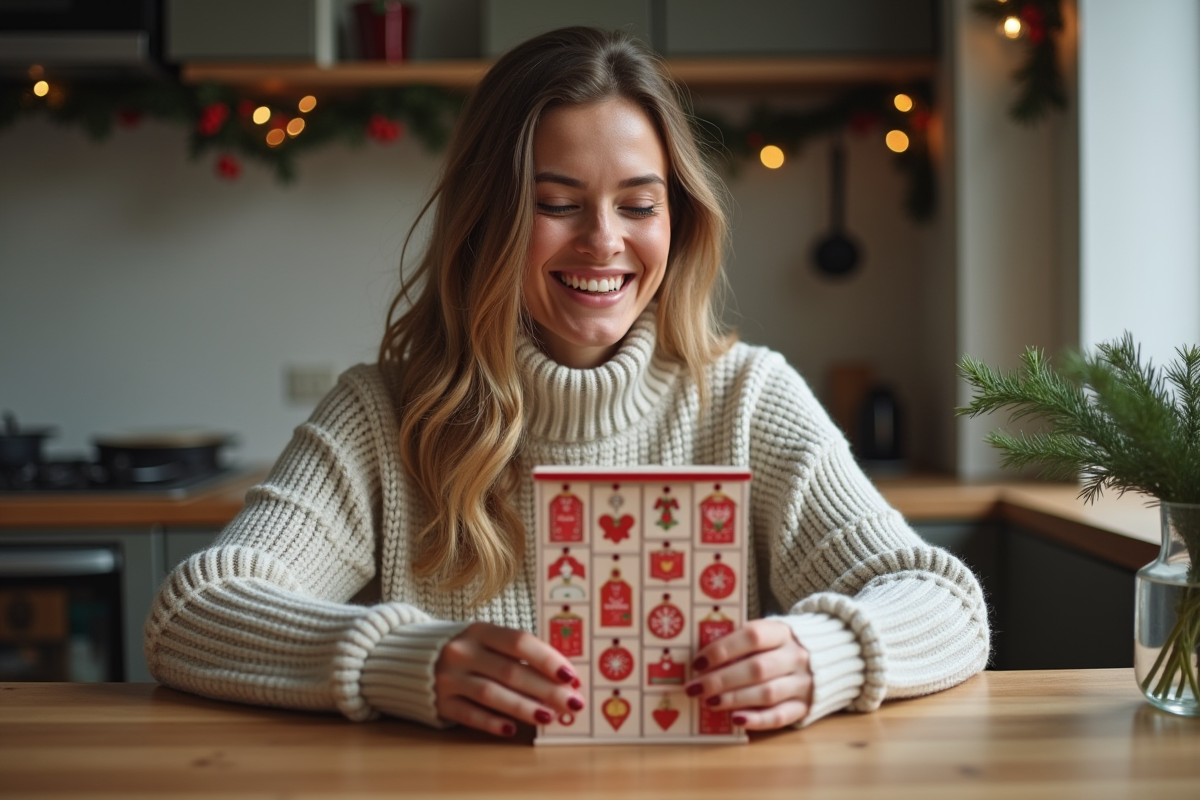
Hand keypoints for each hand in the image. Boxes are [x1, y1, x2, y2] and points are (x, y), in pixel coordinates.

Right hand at [434, 622, 585, 737]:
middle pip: (511, 671)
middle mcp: (463, 652)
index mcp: (480, 631)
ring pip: (492, 694)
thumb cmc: (467, 651)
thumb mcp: (487, 641)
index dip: (548, 659)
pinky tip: (513, 730)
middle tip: (571, 702)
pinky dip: (492, 723)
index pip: (520, 642)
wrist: (411, 660)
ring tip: (550, 717)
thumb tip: (561, 677)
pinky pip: (470, 715)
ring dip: (524, 707)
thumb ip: (518, 654)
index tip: (571, 676)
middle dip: (546, 689)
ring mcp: (449, 679)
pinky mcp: (441, 703)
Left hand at [685, 619, 812, 729]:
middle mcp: (796, 656)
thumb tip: (702, 660)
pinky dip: (757, 719)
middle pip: (756, 668)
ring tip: (709, 703)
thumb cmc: (780, 646)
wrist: (828, 657)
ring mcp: (803, 682)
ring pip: (767, 693)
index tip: (698, 662)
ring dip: (734, 699)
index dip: (722, 649)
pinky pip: (781, 716)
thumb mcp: (767, 634)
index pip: (752, 636)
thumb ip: (740, 643)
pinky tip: (736, 719)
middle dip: (721, 680)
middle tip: (695, 688)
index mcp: (782, 632)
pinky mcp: (805, 706)